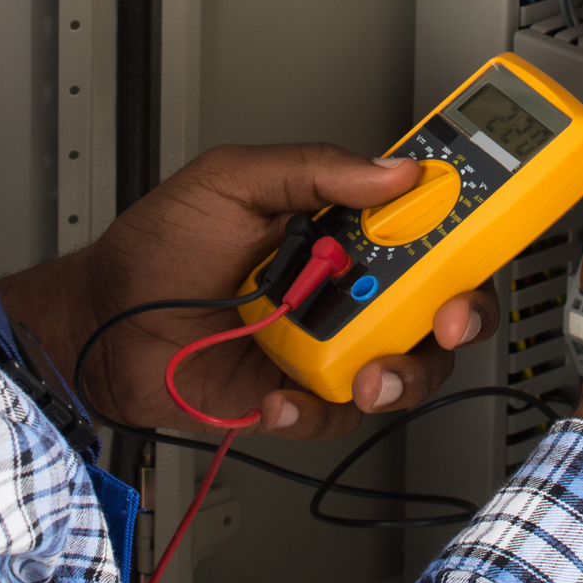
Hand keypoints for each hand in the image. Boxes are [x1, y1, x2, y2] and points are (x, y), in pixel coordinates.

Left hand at [0, 144, 500, 439]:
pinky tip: (278, 396)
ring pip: (407, 366)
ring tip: (368, 373)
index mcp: (339, 228)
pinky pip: (338, 414)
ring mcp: (326, 345)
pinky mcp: (300, 398)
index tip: (481, 229)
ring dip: (403, 373)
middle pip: (439, 302)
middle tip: (448, 315)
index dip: (465, 228)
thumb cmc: (157, 248)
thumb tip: (391, 169)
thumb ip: (311, 170)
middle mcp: (345, 287)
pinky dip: (315, 410)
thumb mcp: (231, 181)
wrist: (100, 325)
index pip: (424, 225)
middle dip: (462, 311)